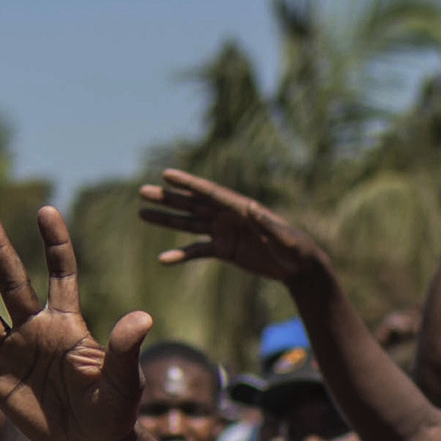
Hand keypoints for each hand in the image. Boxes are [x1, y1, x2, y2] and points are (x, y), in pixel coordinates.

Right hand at [0, 205, 152, 440]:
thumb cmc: (115, 409)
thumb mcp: (124, 381)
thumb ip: (125, 349)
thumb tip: (143, 317)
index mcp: (67, 323)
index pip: (61, 273)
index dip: (55, 243)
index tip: (46, 210)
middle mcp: (35, 329)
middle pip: (12, 282)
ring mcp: (11, 352)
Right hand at [137, 169, 328, 284]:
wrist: (298, 266)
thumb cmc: (295, 247)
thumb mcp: (283, 237)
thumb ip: (267, 224)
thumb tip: (252, 208)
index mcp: (240, 207)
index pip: (209, 192)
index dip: (188, 183)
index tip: (167, 174)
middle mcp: (228, 215)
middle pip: (192, 204)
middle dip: (168, 198)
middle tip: (143, 191)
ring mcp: (224, 232)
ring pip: (189, 223)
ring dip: (166, 219)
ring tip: (142, 214)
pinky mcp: (224, 249)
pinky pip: (197, 251)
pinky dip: (181, 255)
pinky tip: (163, 259)